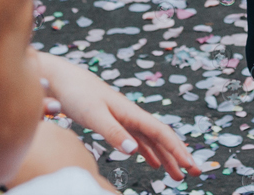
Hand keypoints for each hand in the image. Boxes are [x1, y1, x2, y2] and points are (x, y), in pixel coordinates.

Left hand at [35, 52, 199, 179]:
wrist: (59, 78)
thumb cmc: (75, 94)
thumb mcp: (93, 114)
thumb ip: (112, 132)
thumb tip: (134, 150)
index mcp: (130, 112)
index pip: (161, 133)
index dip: (177, 149)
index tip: (191, 165)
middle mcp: (131, 115)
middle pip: (161, 137)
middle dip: (178, 155)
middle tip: (194, 173)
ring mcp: (124, 118)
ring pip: (151, 140)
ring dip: (166, 156)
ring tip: (177, 175)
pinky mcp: (113, 121)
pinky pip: (138, 140)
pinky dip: (148, 152)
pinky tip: (153, 163)